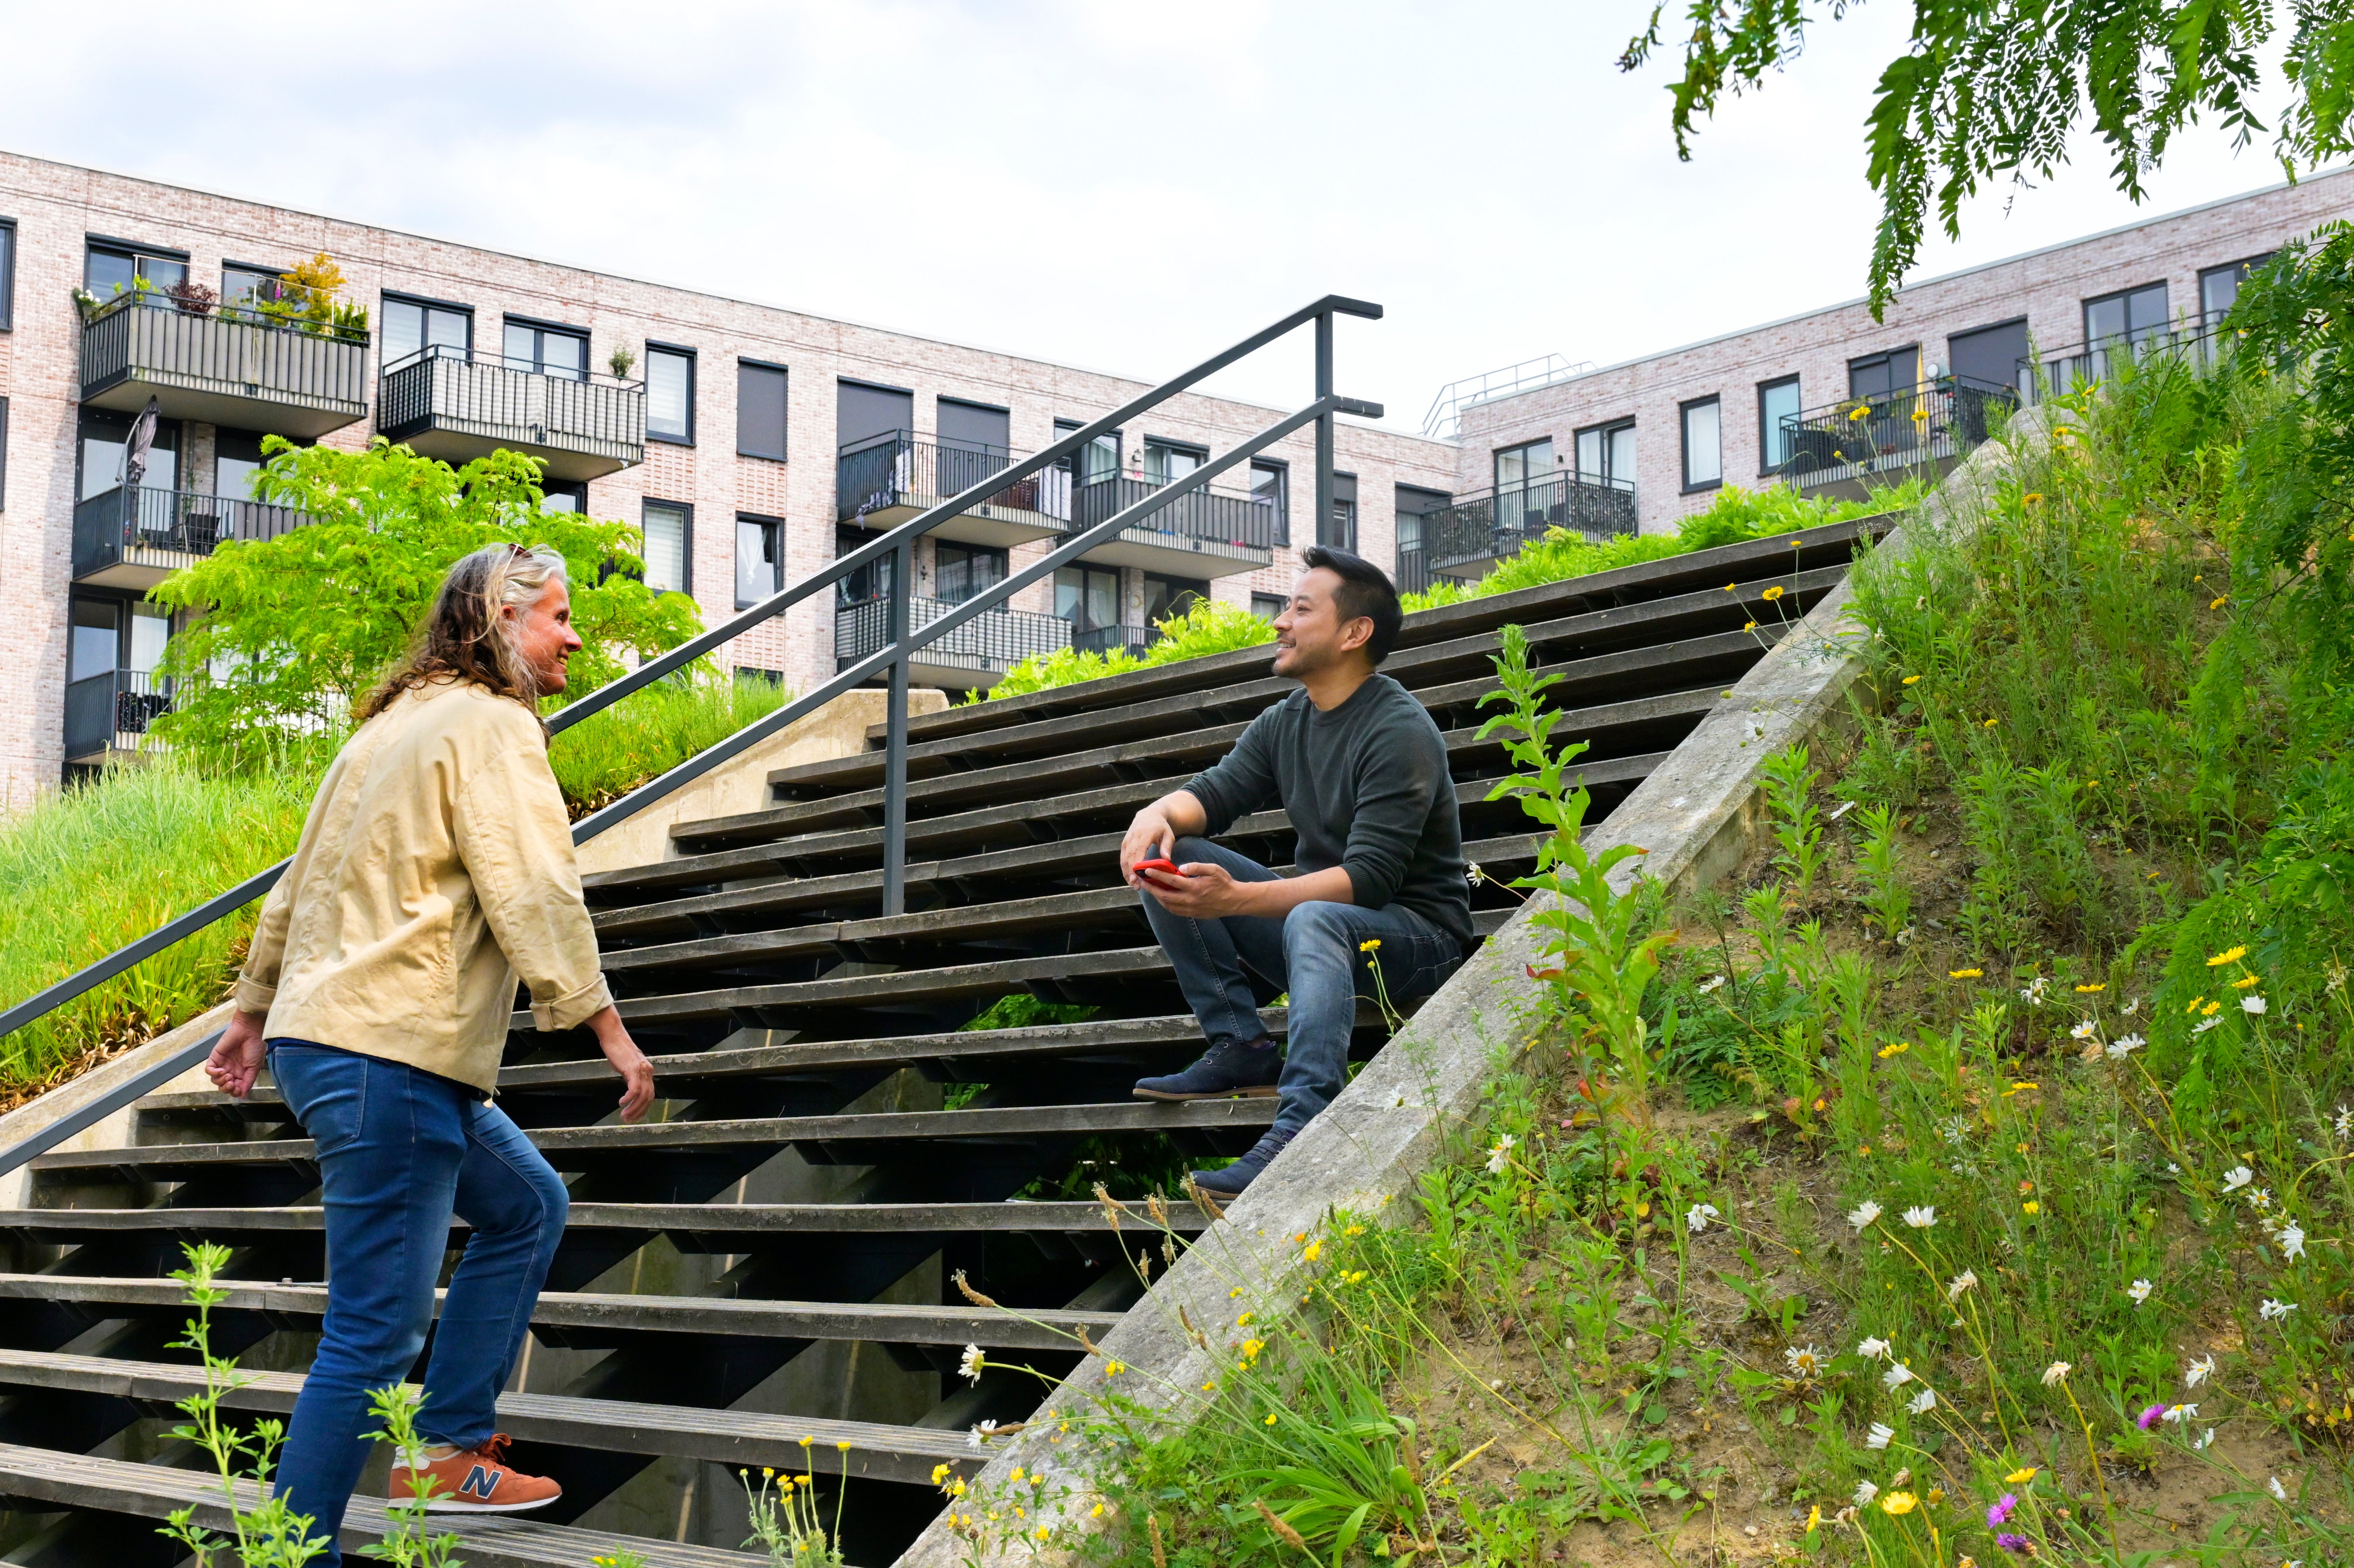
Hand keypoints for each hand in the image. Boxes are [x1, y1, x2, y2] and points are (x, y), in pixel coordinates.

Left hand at [206, 1010, 269, 1099]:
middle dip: (226, 1089)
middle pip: (223, 1087)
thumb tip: (243, 1095)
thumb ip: (248, 1081)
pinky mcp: (215, 1058)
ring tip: (228, 1075)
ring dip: (221, 1081)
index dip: (235, 1092)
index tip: (238, 1089)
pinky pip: (209, 1070)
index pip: (235, 1089)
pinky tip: (221, 1071)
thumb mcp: (255, 1067)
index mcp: (242, 1074)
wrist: (249, 1031)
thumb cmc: (255, 1047)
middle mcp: (231, 1071)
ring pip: (215, 1081)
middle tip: (232, 1083)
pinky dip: (213, 1073)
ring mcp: (222, 1065)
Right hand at [586, 1005, 655, 1122]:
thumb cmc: (617, 1049)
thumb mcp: (627, 1066)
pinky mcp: (633, 1069)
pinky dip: (628, 1098)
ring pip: (642, 1096)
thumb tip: (630, 1088)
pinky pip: (634, 1089)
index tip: (635, 1116)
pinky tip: (621, 1103)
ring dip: (633, 1108)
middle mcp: (648, 1071)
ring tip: (624, 1115)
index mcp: (647, 1071)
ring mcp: (642, 1070)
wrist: (613, 1035)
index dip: (644, 1107)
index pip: (650, 1094)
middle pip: (649, 1097)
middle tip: (628, 1119)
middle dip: (639, 1111)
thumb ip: (631, 1076)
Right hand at [1121, 806, 1177, 883]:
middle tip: (1136, 885)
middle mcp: (1134, 836)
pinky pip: (1123, 857)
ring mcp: (1127, 839)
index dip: (1137, 861)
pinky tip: (1129, 878)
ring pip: (1124, 857)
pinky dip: (1125, 868)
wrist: (1149, 815)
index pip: (1140, 848)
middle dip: (1131, 871)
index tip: (1138, 874)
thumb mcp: (1168, 834)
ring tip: (1133, 885)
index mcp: (1146, 833)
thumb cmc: (1161, 827)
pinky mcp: (1124, 843)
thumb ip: (1167, 847)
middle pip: (1130, 855)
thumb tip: (1167, 860)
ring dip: (1127, 872)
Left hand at [1137, 859, 1254, 919]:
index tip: (1147, 870)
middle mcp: (1190, 900)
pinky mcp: (1193, 914)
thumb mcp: (1213, 869)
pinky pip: (1175, 911)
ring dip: (1157, 898)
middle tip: (1143, 882)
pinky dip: (1166, 904)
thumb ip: (1196, 867)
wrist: (1235, 901)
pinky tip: (1163, 898)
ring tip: (1151, 889)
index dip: (1157, 875)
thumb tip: (1181, 867)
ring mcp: (1191, 909)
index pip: (1171, 881)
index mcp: (1194, 887)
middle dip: (1152, 889)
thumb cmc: (1224, 882)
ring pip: (1168, 905)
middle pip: (1165, 896)